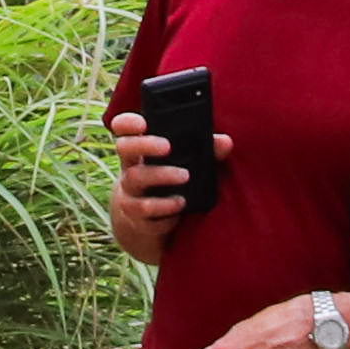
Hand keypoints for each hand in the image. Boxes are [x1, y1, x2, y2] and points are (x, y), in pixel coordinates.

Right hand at [108, 107, 230, 242]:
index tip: (144, 122)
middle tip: (168, 147)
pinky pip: (144, 211)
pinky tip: (180, 206)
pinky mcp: (135, 217)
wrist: (148, 226)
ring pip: (134, 178)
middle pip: (124, 148)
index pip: (124, 129)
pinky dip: (164, 208)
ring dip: (161, 176)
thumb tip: (226, 142)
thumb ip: (205, 152)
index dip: (128, 122)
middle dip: (145, 144)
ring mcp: (129, 193)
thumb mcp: (185, 167)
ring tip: (185, 178)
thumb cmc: (169, 187)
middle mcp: (129, 169)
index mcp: (139, 152)